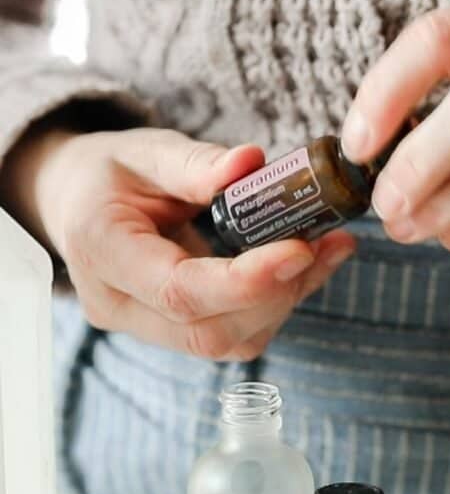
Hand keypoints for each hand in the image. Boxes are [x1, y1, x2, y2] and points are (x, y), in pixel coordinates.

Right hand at [6, 126, 354, 357]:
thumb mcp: (145, 152)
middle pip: (207, 331)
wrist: (78, 202)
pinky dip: (275, 305)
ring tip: (326, 250)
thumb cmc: (110, 173)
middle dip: (276, 293)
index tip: (300, 249)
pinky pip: (232, 335)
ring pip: (226, 341)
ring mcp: (143, 329)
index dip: (245, 281)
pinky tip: (304, 266)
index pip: (179, 291)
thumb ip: (196, 162)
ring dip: (285, 301)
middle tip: (326, 244)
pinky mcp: (172, 333)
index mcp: (101, 253)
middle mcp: (117, 306)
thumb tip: (253, 163)